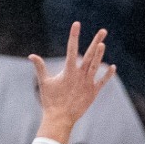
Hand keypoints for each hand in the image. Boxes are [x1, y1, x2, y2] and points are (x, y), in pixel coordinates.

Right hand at [34, 23, 113, 143]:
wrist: (60, 119)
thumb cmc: (51, 101)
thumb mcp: (44, 82)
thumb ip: (40, 67)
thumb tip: (31, 56)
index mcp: (68, 71)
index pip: (71, 49)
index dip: (74, 35)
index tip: (76, 24)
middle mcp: (80, 75)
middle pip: (90, 55)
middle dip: (96, 41)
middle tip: (103, 30)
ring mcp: (88, 84)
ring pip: (96, 66)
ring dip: (100, 54)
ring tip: (104, 43)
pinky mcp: (92, 93)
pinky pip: (102, 82)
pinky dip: (107, 75)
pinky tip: (113, 67)